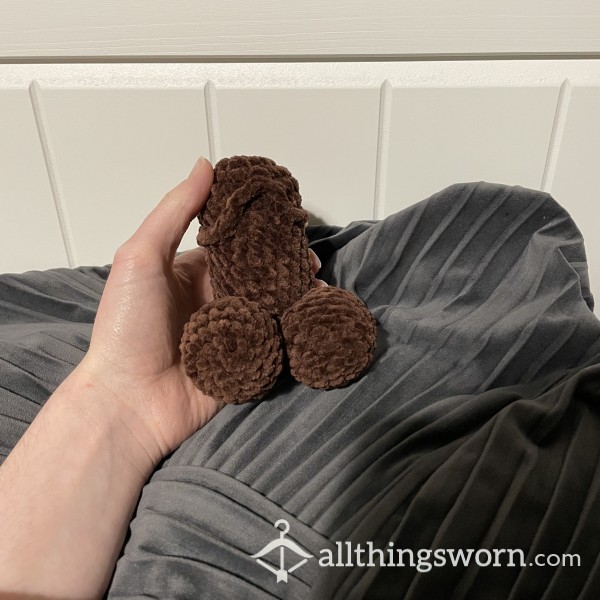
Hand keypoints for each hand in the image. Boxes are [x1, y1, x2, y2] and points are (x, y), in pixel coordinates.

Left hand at [75, 157, 323, 463]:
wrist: (128, 400)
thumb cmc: (127, 325)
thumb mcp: (141, 257)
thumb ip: (174, 211)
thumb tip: (205, 164)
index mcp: (193, 270)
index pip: (236, 242)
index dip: (262, 230)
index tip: (289, 222)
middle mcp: (215, 296)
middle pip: (260, 272)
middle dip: (287, 264)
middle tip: (310, 262)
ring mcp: (233, 329)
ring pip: (273, 304)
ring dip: (296, 294)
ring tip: (316, 288)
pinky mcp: (246, 360)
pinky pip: (276, 339)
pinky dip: (295, 327)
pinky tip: (312, 317)